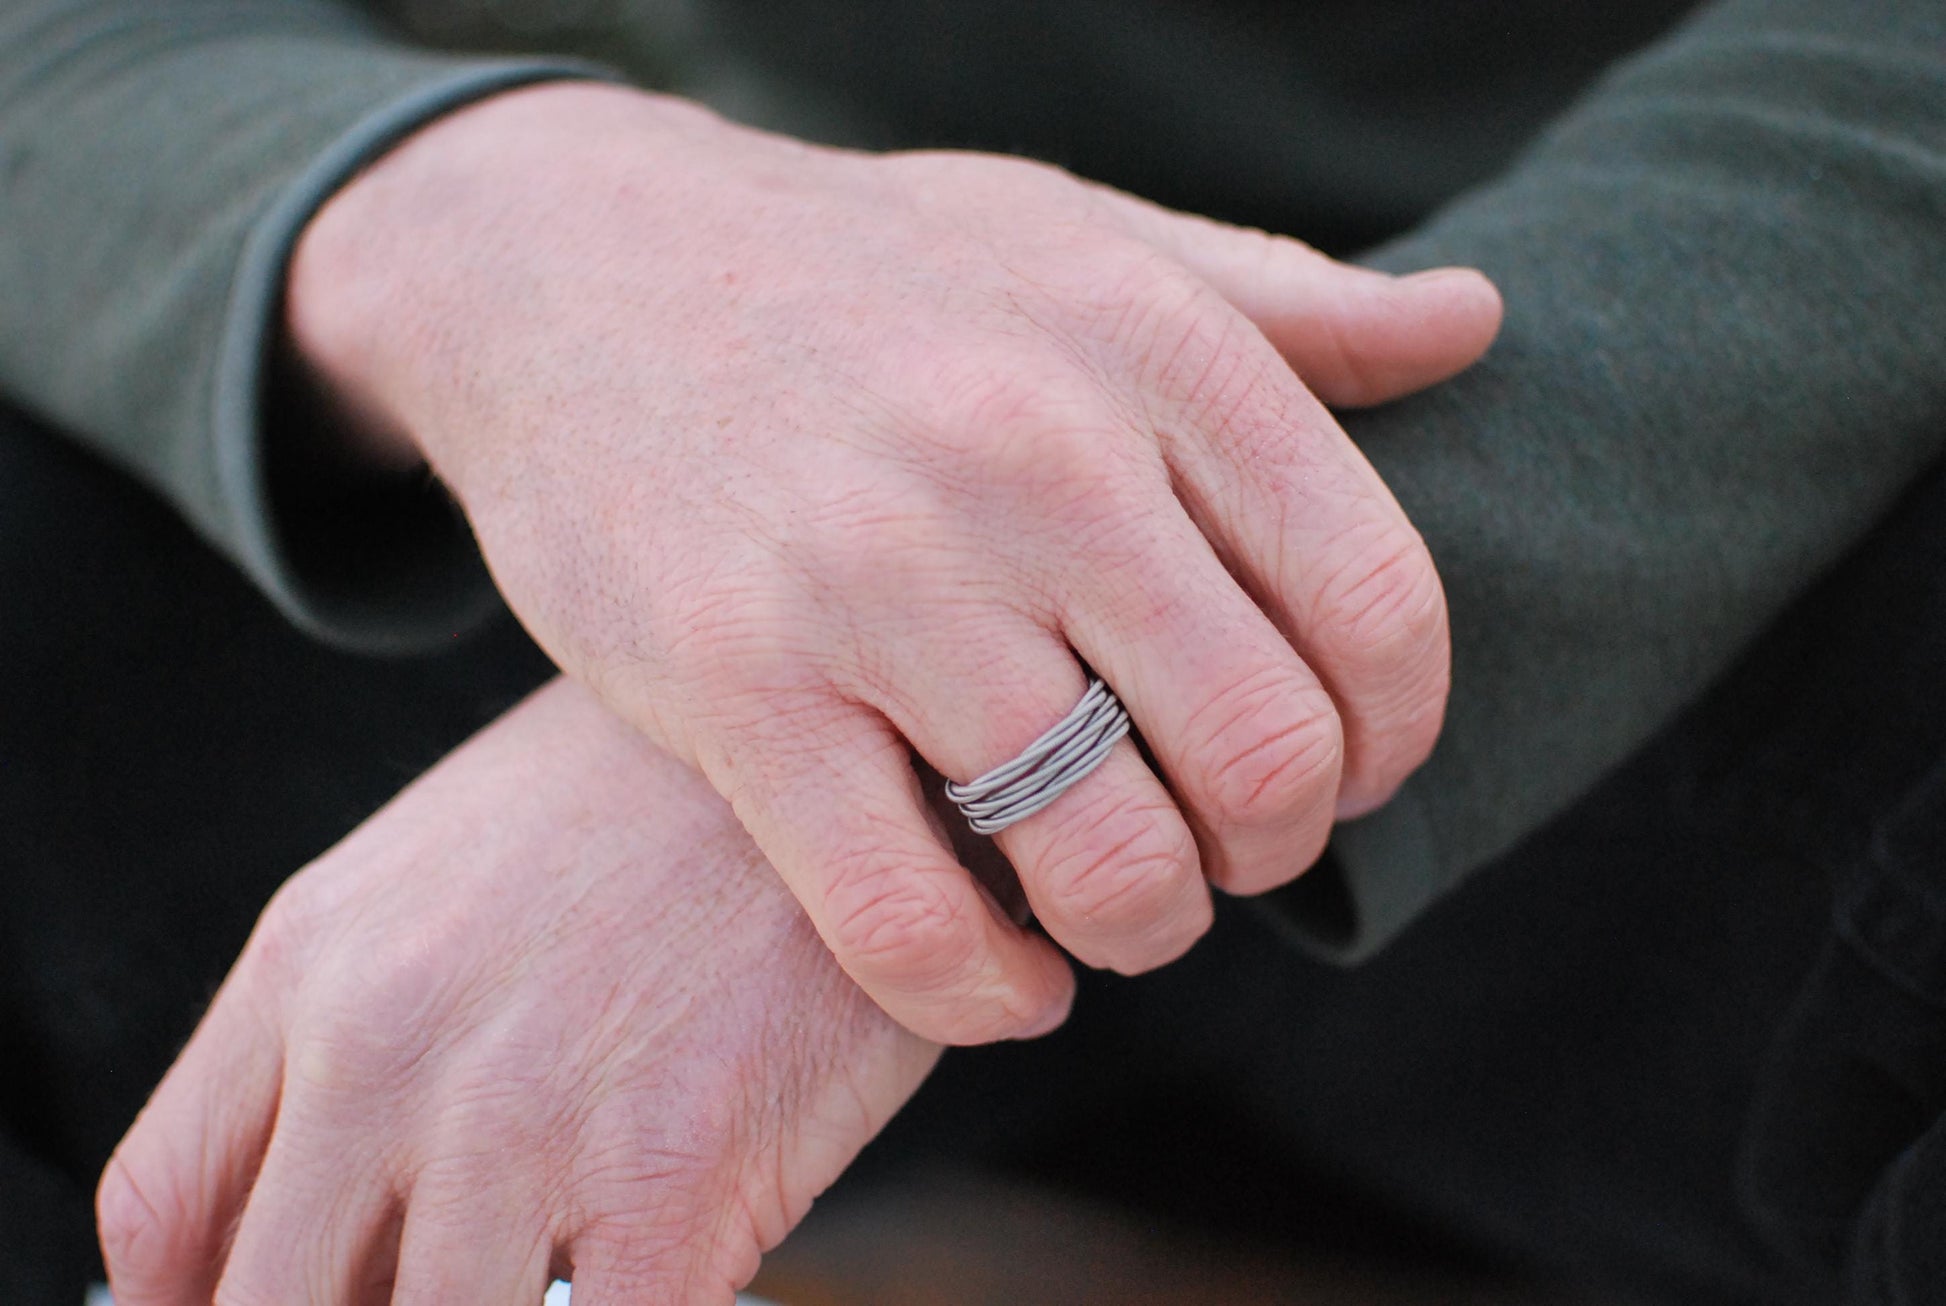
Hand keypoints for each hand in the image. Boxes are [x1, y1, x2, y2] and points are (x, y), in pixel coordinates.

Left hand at [95, 679, 937, 1304]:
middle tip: (436, 1287)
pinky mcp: (669, 1179)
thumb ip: (361, 1015)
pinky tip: (654, 1277)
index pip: (159, 1211)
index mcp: (316, 967)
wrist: (844, 732)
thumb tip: (350, 1181)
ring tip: (568, 1267)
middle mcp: (386, 1052)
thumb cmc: (665, 799)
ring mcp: (519, 1123)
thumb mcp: (455, 863)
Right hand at [288, 82, 1503, 1042]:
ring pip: (1107, 863)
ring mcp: (877, 578)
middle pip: (1266, 760)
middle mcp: (1035, 459)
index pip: (1379, 610)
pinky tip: (1003, 975)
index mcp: (1152, 349)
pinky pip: (908, 920)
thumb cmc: (861, 268)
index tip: (1340, 768)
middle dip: (1269, 850)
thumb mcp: (1083, 234)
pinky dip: (981, 994)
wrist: (570, 261)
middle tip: (1217, 843)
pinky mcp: (733, 685)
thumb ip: (1288, 301)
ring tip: (1110, 900)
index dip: (1392, 739)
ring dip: (1139, 928)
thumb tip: (1480, 327)